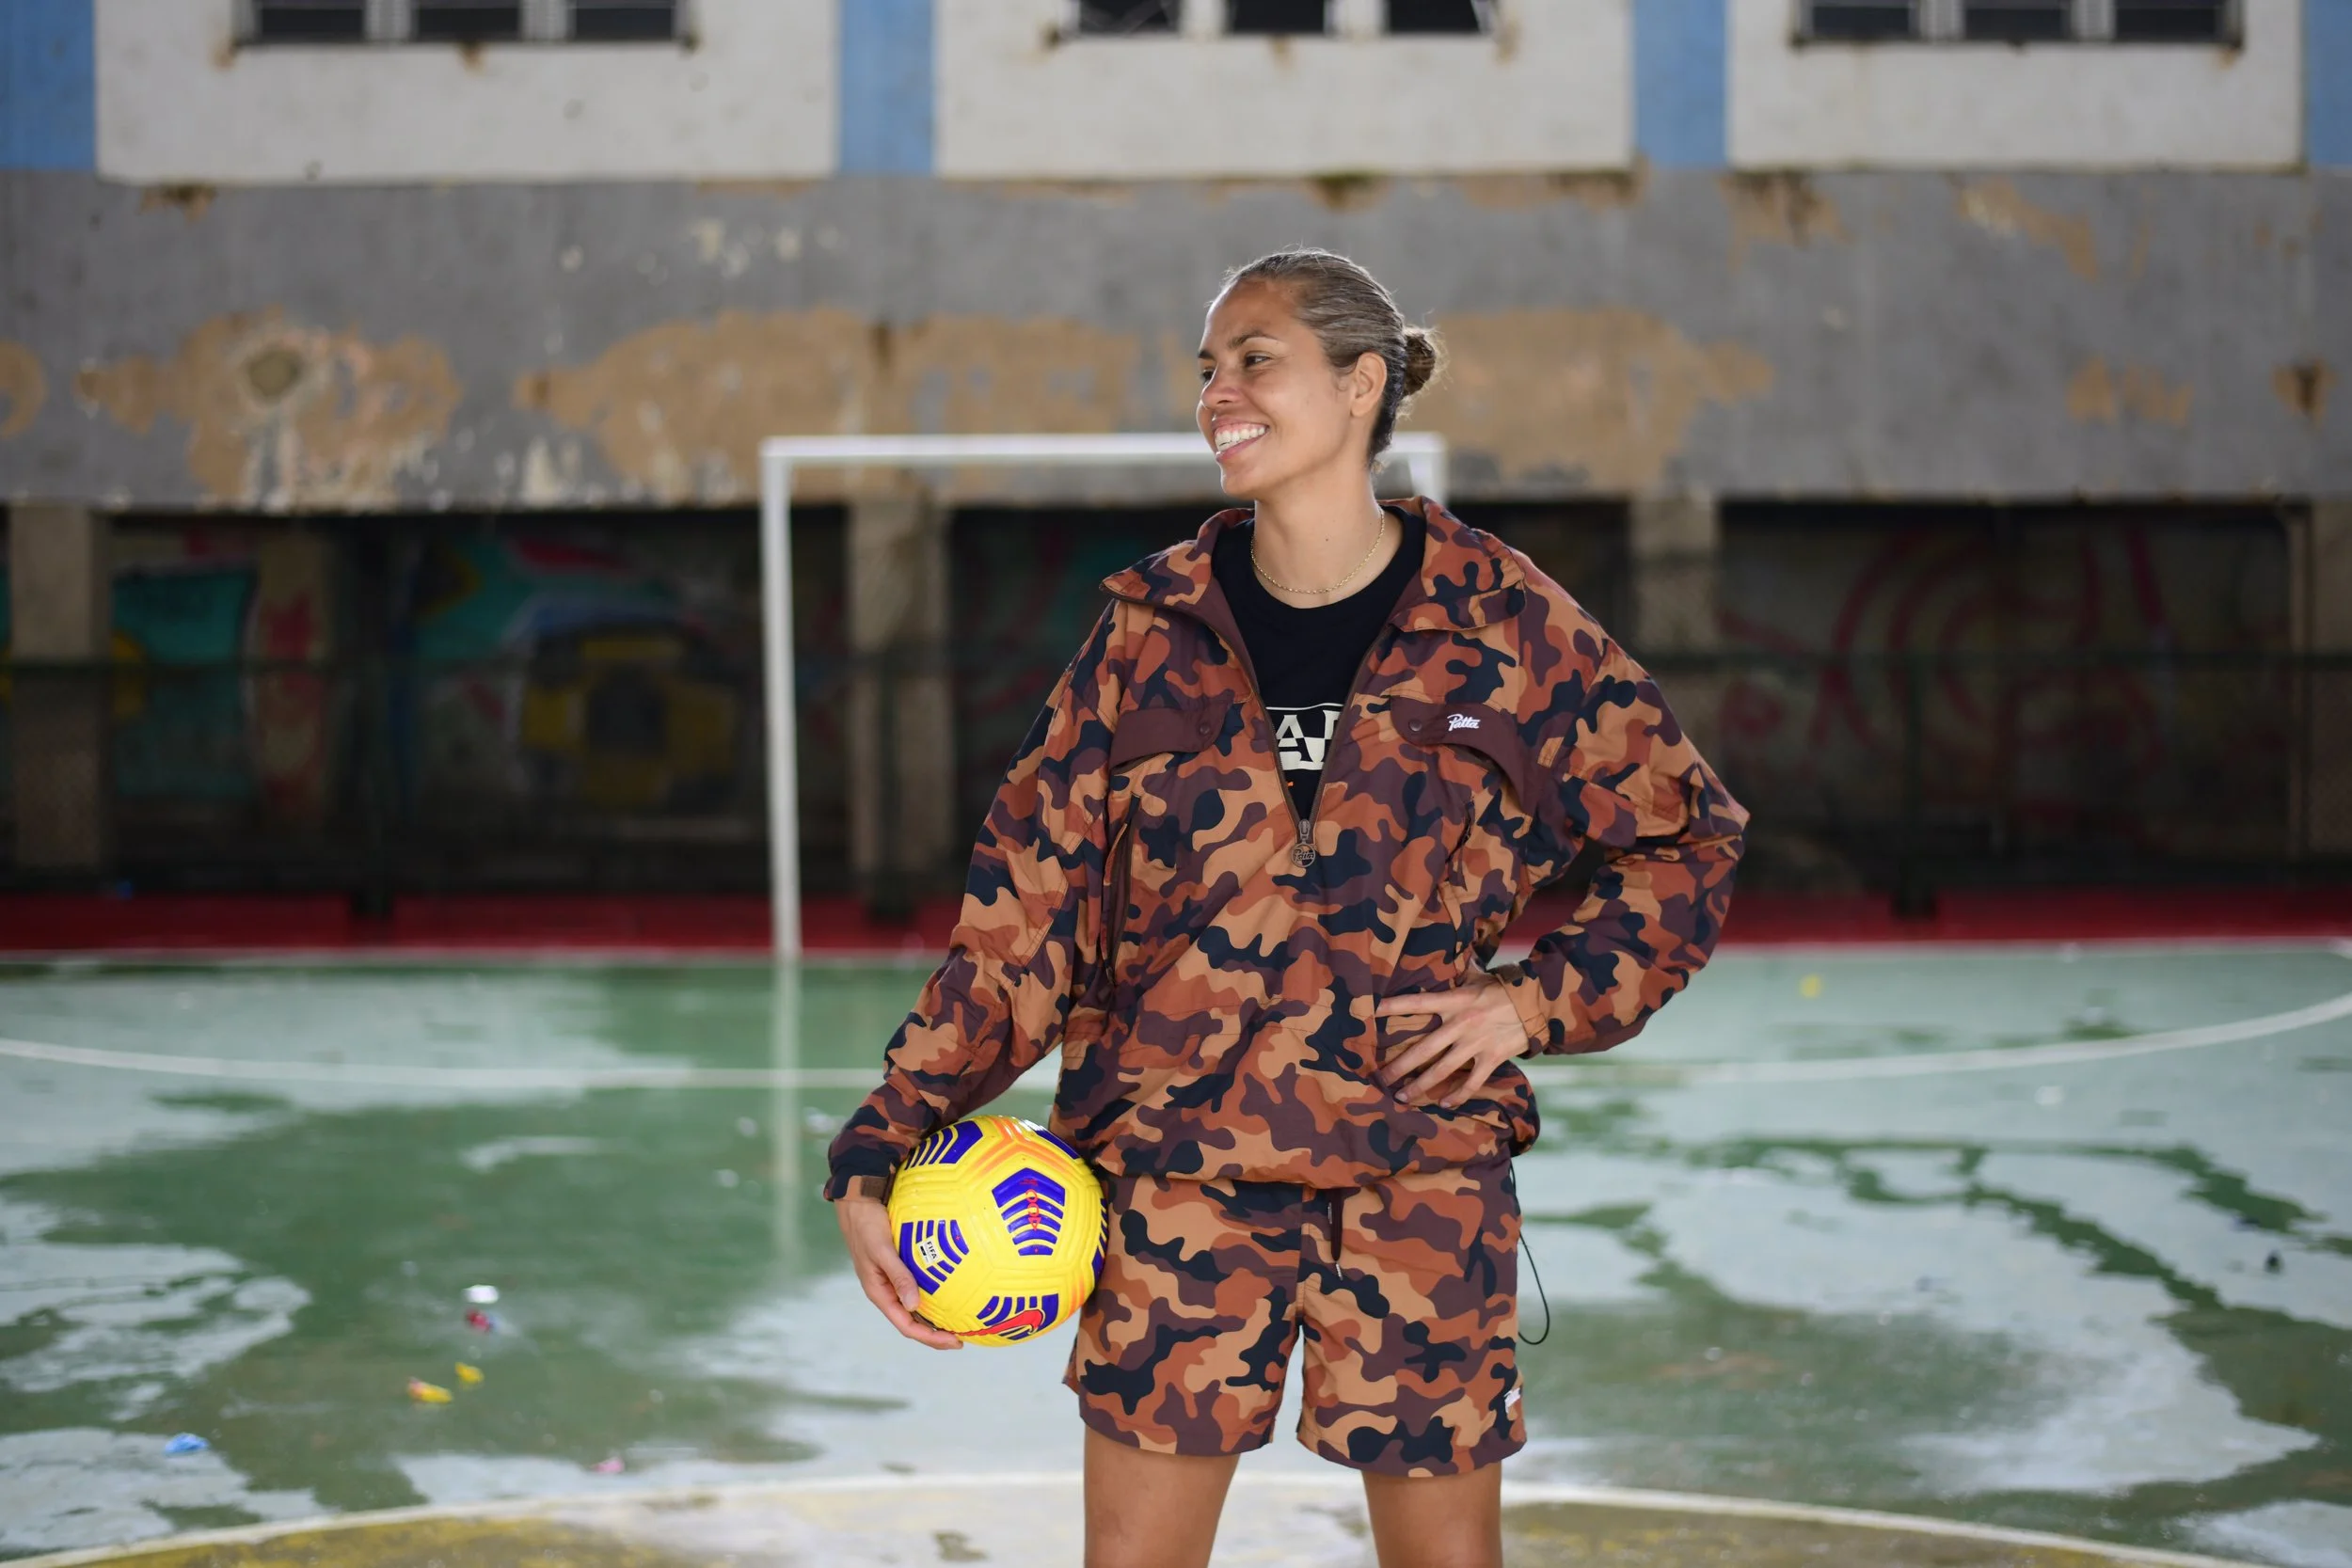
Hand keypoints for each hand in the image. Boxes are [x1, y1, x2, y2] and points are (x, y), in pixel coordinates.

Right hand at [834, 1194, 963, 1350]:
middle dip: (935, 1334)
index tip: (954, 1342)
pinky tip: (949, 1293)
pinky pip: (917, 1287)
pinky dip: (932, 1296)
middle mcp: (887, 1292)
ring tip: (957, 1323)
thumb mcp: (882, 1251)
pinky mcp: (899, 1268)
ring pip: (915, 1308)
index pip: (906, 1326)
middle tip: (961, 1339)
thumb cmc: (867, 1226)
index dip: (930, 1338)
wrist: (857, 1204)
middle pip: (912, 1322)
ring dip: (934, 1319)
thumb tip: (914, 1306)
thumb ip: (898, 1276)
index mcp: (879, 1293)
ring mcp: (892, 1281)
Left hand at [1374, 973, 1531, 1108]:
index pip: (1418, 1002)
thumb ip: (1459, 974)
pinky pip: (1472, 1082)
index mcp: (1455, 1000)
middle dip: (1400, 1066)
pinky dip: (1457, 1095)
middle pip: (1424, 1049)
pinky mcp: (1492, 1058)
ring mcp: (1476, 1043)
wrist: (1536, 1002)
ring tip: (1402, 1097)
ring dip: (1421, 1086)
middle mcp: (1461, 1024)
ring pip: (1442, 1070)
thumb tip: (1447, 953)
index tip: (1371, 1011)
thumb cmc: (1503, 988)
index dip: (1394, 1006)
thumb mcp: (1478, 976)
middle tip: (1381, 1079)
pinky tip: (1443, 1104)